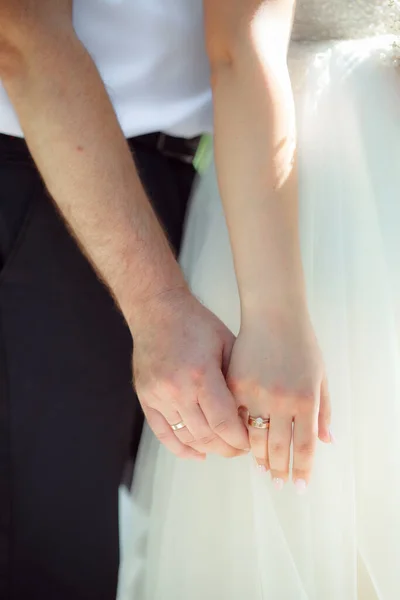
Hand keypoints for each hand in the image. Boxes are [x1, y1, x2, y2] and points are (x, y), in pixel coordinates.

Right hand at [132, 288, 248, 459]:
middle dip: (228, 448)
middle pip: (207, 436)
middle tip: (242, 449)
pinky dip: (181, 448)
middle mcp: (177, 390)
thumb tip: (251, 414)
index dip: (240, 440)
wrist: (157, 310)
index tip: (251, 443)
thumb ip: (237, 379)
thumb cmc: (197, 323)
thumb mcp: (227, 344)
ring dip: (209, 448)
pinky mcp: (146, 398)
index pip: (224, 423)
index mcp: (201, 375)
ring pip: (187, 438)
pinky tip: (197, 453)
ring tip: (224, 447)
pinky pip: (163, 433)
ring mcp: (158, 396)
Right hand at [227, 307, 331, 490]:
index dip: (301, 469)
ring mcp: (254, 392)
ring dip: (256, 456)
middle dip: (278, 470)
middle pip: (276, 447)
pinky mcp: (234, 384)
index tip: (298, 486)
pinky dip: (237, 432)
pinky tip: (240, 441)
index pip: (303, 446)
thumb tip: (326, 441)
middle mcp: (280, 400)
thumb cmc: (302, 344)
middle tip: (278, 482)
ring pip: (252, 437)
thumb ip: (324, 410)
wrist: (274, 315)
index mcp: (305, 400)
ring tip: (260, 467)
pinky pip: (233, 416)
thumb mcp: (321, 376)